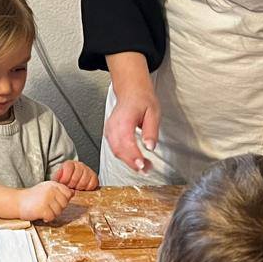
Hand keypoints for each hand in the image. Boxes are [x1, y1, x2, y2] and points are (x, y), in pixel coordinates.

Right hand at [17, 181, 73, 222]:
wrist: (17, 201)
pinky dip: (46, 218)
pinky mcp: (42, 209)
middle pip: (65, 204)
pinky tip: (40, 214)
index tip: (53, 200)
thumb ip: (60, 191)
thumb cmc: (33, 197)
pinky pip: (51, 217)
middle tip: (46, 206)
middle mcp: (51, 190)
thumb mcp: (47, 189)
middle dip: (57, 208)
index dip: (63, 200)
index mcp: (53, 184)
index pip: (68, 193)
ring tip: (42, 209)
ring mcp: (47, 199)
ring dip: (52, 214)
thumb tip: (73, 193)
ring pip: (59, 212)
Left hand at [53, 160, 99, 190]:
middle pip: (76, 177)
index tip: (64, 183)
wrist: (73, 180)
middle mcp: (79, 165)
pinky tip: (83, 188)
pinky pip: (92, 184)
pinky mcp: (94, 176)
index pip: (68, 168)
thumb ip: (57, 177)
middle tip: (70, 186)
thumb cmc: (65, 179)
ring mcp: (87, 170)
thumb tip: (56, 180)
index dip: (65, 179)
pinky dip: (87, 188)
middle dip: (71, 185)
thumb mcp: (58, 177)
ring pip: (84, 181)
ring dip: (79, 187)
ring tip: (76, 187)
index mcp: (69, 164)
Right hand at [104, 55, 159, 174]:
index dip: (134, 155)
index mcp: (124, 119)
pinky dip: (124, 157)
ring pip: (116, 151)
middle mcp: (114, 125)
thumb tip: (150, 147)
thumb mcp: (153, 112)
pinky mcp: (109, 133)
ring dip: (129, 162)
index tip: (142, 164)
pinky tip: (134, 160)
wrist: (131, 91)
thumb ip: (151, 131)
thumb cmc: (142, 99)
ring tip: (143, 167)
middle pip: (119, 150)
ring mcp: (109, 130)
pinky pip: (114, 148)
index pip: (126, 141)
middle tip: (146, 169)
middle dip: (132, 163)